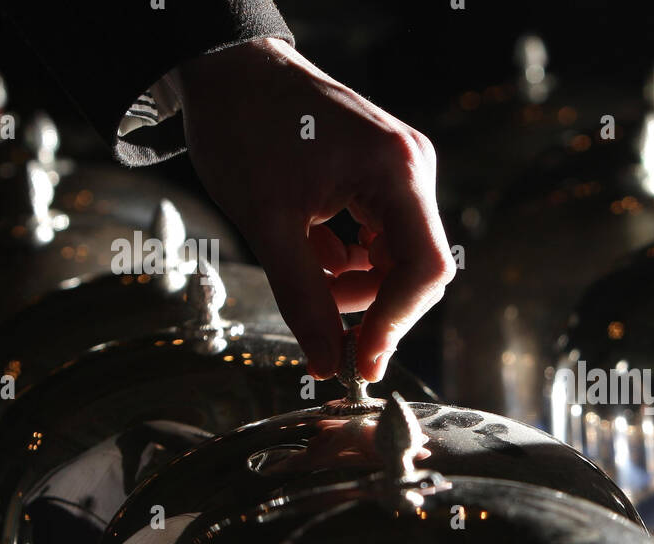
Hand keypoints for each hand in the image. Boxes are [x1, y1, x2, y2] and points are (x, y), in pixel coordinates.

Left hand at [170, 37, 454, 381]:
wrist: (228, 72)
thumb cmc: (244, 129)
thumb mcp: (268, 223)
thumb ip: (302, 296)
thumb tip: (326, 362)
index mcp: (395, 169)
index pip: (425, 267)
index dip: (396, 322)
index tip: (361, 361)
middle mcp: (412, 166)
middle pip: (416, 267)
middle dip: (372, 305)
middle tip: (327, 334)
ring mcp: (402, 169)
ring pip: (398, 257)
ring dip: (356, 284)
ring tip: (307, 274)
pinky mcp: (385, 175)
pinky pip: (383, 237)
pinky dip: (351, 260)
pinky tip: (314, 248)